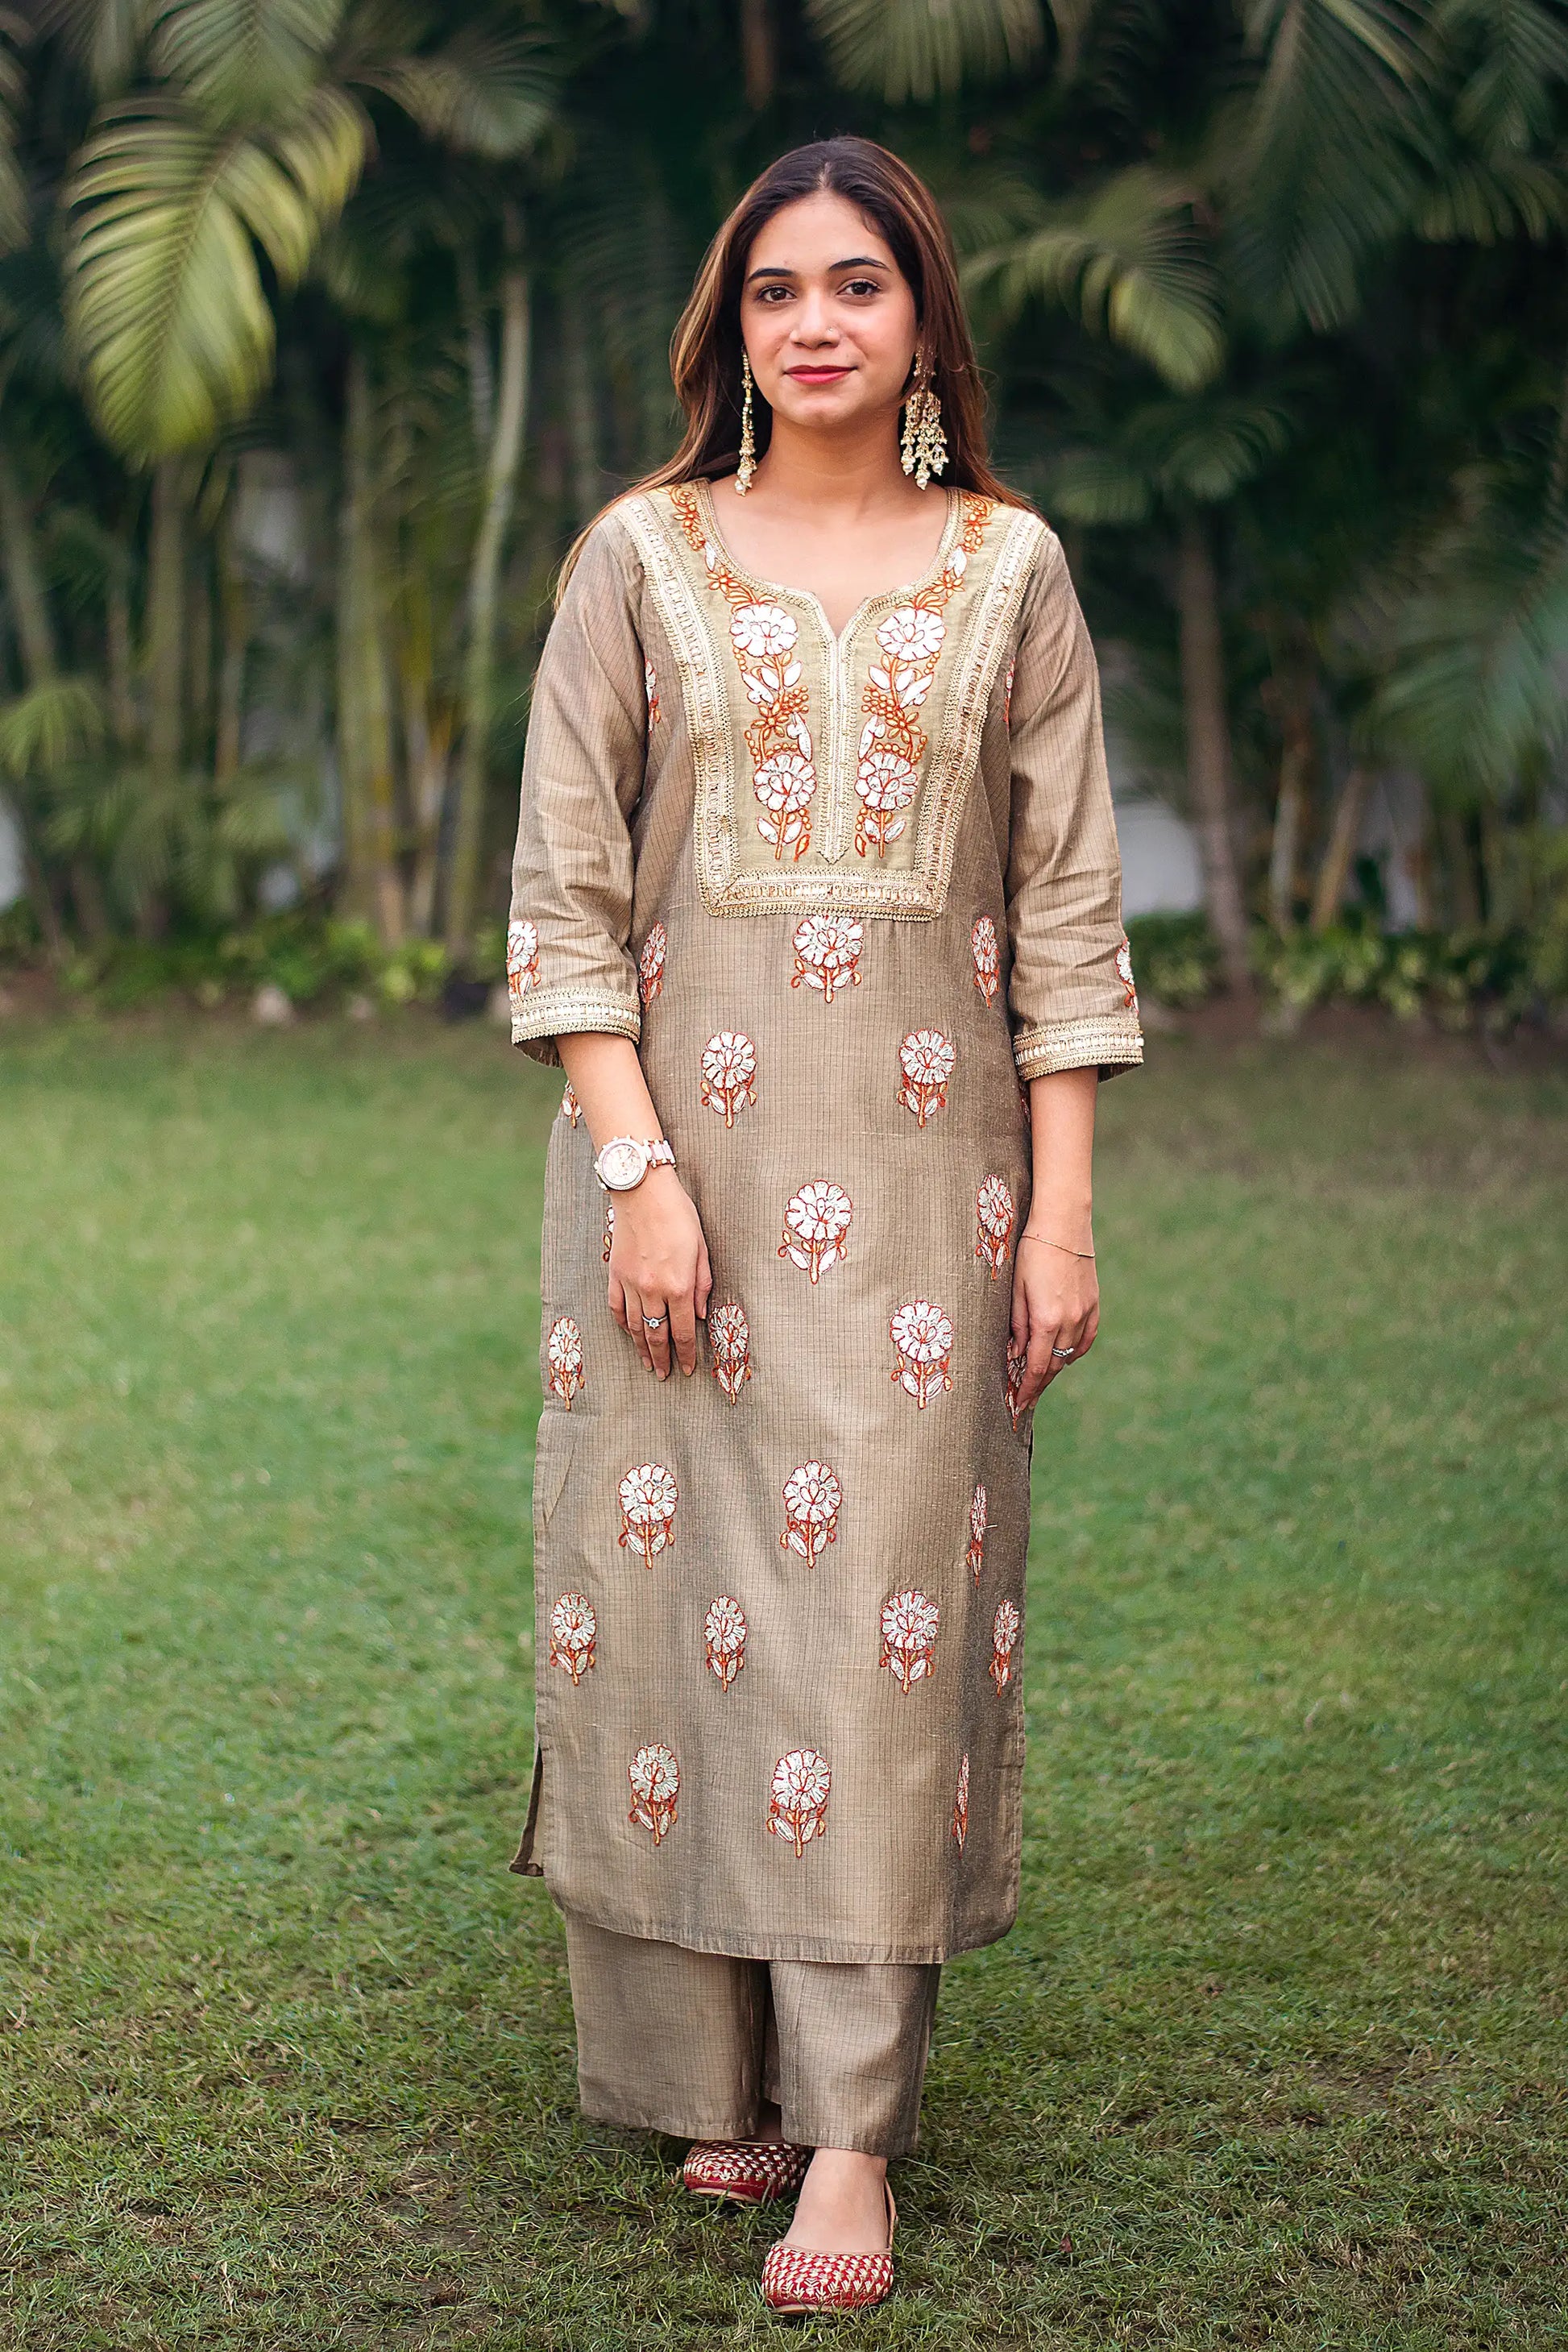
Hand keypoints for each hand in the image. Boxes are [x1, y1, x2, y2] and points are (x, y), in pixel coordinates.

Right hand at [607, 1168, 712, 1378]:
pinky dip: (623, 1324)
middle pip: (657, 1334)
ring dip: (641, 1348)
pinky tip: (629, 1334)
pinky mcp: (615, 1274)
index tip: (686, 1369)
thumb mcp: (702, 1249)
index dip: (686, 1353)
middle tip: (665, 1375)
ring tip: (647, 1364)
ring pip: (636, 1326)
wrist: (643, 1192)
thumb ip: (703, 1284)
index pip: (683, 1331)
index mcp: (679, 1286)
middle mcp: (653, 1290)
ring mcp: (631, 1284)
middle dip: (662, 1358)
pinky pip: (617, 1307)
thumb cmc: (679, 1215)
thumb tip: (701, 1315)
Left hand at [1009, 1234, 1098, 1410]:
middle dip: (1039, 1384)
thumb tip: (1016, 1355)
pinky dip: (1075, 1353)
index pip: (1037, 1367)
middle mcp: (1070, 1322)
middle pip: (1055, 1366)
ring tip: (1041, 1378)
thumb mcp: (1016, 1289)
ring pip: (1071, 1355)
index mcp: (1046, 1320)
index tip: (1019, 1403)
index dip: (1028, 1388)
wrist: (1063, 1225)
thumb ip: (1018, 1325)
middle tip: (1027, 1397)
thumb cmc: (1032, 1252)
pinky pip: (1086, 1340)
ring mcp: (1086, 1314)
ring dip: (1056, 1369)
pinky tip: (1066, 1357)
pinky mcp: (1094, 1305)